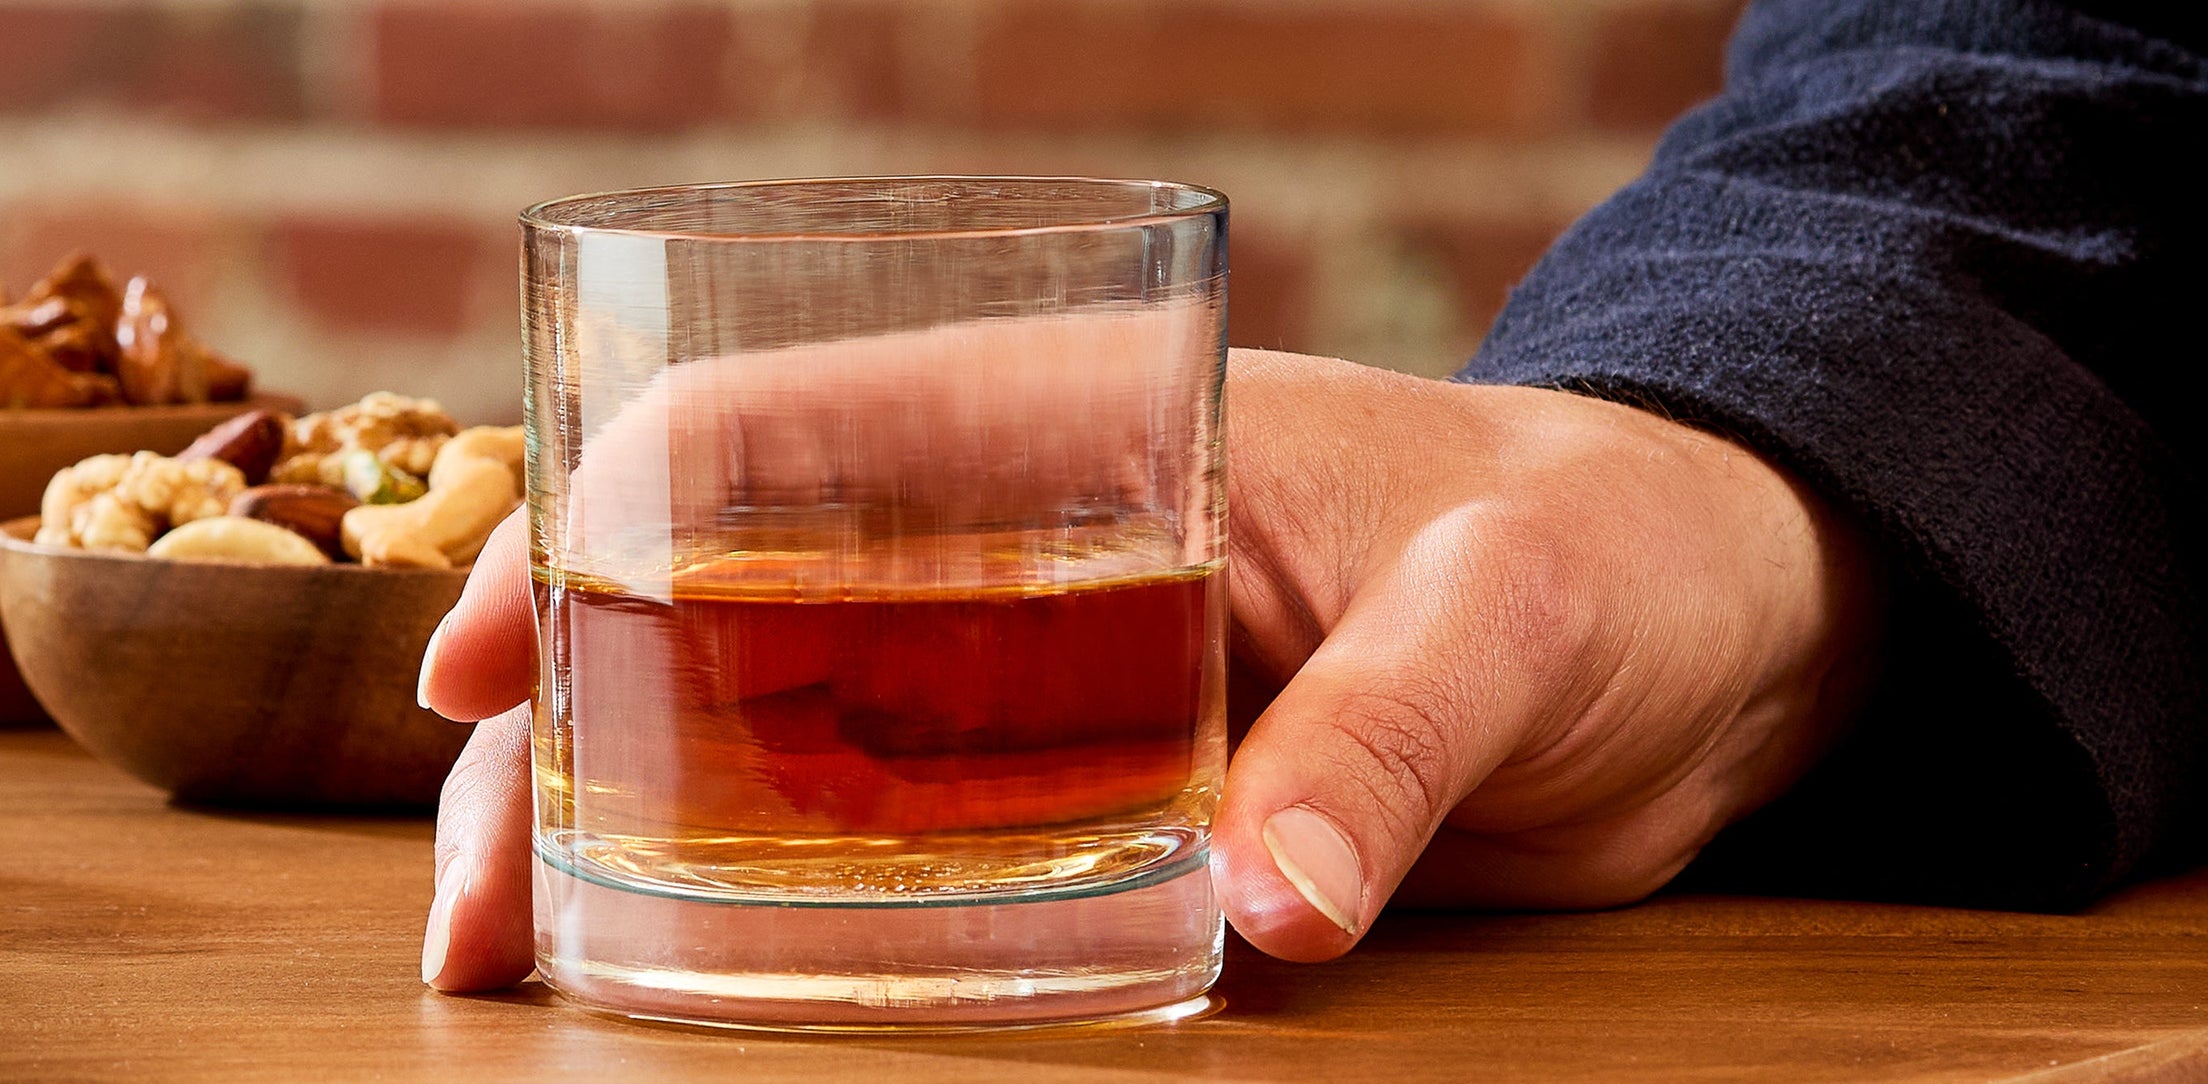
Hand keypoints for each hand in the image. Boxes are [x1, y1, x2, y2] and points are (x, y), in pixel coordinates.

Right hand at [414, 348, 1873, 988]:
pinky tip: (674, 1002)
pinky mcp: (1087, 811)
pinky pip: (888, 865)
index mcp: (1071, 425)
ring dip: (621, 846)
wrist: (1726, 632)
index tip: (489, 665)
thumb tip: (1275, 911)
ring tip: (518, 970)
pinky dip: (770, 926)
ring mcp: (1033, 686)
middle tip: (480, 908)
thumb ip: (1392, 742)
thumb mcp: (1516, 620)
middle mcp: (1010, 551)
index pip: (758, 434)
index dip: (589, 531)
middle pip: (703, 614)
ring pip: (759, 749)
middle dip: (549, 740)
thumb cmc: (1620, 546)